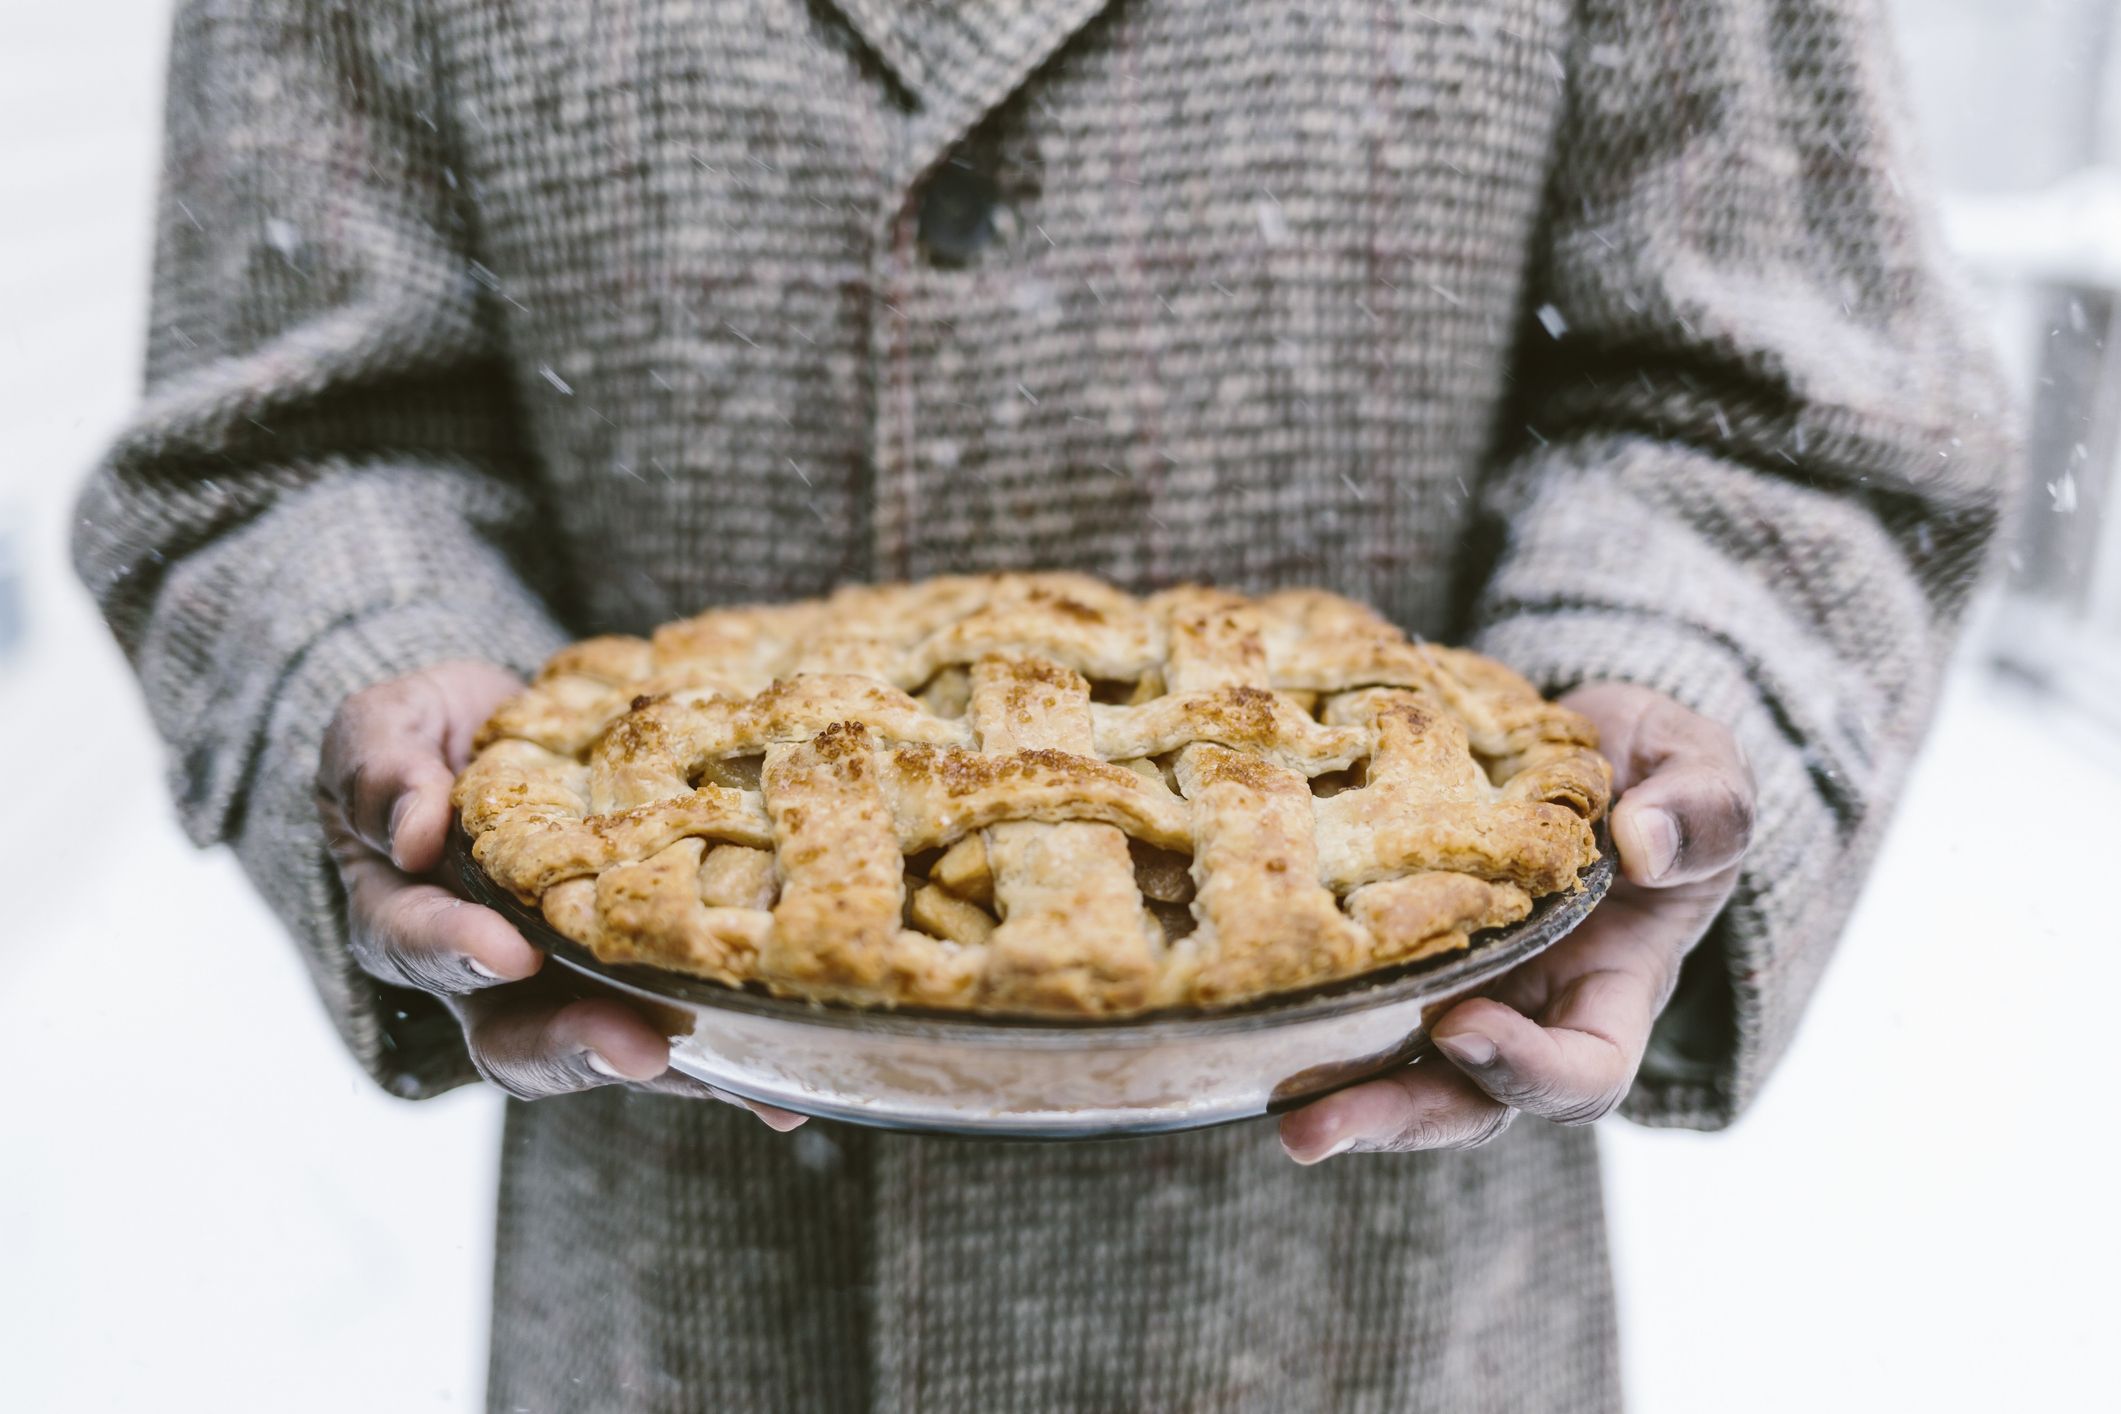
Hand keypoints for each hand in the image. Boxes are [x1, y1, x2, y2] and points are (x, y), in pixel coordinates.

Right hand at [316, 660, 802, 1127]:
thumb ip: (380, 769)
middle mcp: (486, 977)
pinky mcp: (639, 980)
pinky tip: (786, 1097)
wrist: (515, 733)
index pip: (418, 944)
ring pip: (609, 1050)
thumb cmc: (434, 736)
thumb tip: (412, 829)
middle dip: (577, 1047)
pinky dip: (730, 1066)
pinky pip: (680, 1036)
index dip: (458, 952)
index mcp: (409, 913)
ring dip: (672, 1072)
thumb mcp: (385, 727)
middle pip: (515, 1040)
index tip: (508, 952)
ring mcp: (566, 987)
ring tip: (738, 1082)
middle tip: (637, 1047)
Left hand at [1279, 681, 1752, 1160]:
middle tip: (1313, 1128)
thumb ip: (1700, 807)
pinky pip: (1352, 1000)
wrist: (1591, 747)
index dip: (1528, 1071)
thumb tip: (1644, 843)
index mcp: (1613, 987)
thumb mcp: (1704, 771)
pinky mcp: (1397, 953)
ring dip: (1338, 1098)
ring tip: (1273, 1112)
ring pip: (1400, 1073)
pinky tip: (1242, 1010)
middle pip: (1470, 1104)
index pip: (1585, 1070)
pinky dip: (1303, 1013)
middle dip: (1395, 1119)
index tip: (1464, 1027)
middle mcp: (1529, 1012)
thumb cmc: (1659, 770)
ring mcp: (1459, 990)